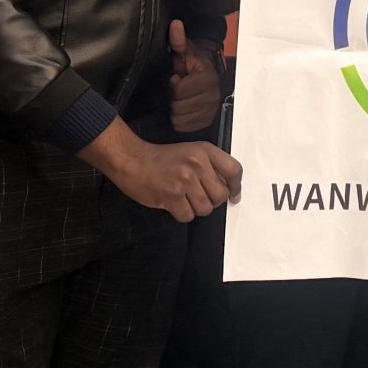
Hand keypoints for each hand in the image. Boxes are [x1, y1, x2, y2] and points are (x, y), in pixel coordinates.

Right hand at [85, 119, 241, 222]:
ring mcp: (184, 180)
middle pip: (221, 195)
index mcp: (204, 151)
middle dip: (212, 201)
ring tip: (183, 198)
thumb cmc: (161, 159)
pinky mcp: (171, 195)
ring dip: (195, 208)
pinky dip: (182, 214)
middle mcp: (196, 164)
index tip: (233, 195)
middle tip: (199, 196)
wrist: (132, 160)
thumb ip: (210, 166)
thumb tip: (229, 190)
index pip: (233, 170)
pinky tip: (173, 203)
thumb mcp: (190, 152)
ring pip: (206, 209)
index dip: (236, 186)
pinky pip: (188, 216)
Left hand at [167, 21, 220, 134]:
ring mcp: (212, 110)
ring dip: (176, 110)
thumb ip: (178, 40)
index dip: (173, 84)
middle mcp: (213, 95)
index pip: (179, 90)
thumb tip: (175, 24)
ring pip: (181, 119)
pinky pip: (186, 128)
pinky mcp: (208, 121)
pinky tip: (183, 109)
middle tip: (177, 91)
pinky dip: (181, 121)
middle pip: (179, 107)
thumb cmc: (191, 63)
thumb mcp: (184, 51)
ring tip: (180, 99)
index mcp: (208, 77)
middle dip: (174, 98)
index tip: (176, 78)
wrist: (204, 74)